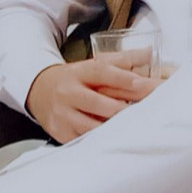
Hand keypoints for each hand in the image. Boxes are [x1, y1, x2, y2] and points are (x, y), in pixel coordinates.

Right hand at [26, 54, 162, 143]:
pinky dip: (102, 140)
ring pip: (94, 126)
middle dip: (126, 109)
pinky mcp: (62, 133)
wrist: (40, 91)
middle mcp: (69, 92)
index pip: (102, 72)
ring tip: (137, 129)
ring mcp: (64, 115)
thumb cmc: (76, 78)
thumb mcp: (94, 64)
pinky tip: (117, 140)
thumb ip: (123, 59)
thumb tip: (150, 52)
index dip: (123, 78)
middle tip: (151, 112)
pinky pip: (85, 140)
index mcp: (79, 72)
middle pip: (101, 103)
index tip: (143, 84)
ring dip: (115, 129)